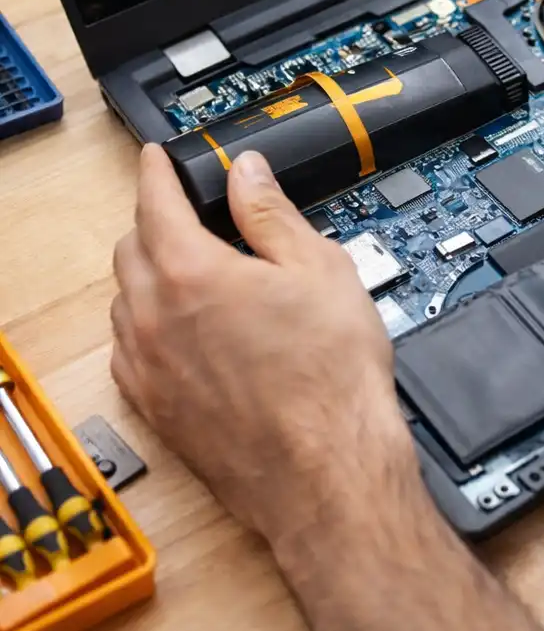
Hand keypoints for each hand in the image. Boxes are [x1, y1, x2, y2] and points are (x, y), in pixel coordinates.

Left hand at [111, 145, 420, 545]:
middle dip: (155, 221)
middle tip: (189, 215)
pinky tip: (184, 332)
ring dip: (149, 274)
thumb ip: (272, 215)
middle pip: (130, 248)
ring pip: (125, 301)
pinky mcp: (156, 409)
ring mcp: (149, 369)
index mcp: (192, 274)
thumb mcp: (320, 270)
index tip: (156, 159)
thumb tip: (248, 176)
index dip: (156, 173)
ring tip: (194, 274)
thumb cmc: (330, 380)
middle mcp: (154, 319)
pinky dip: (146, 326)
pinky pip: (129, 351)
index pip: (155, 202)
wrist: (327, 471)